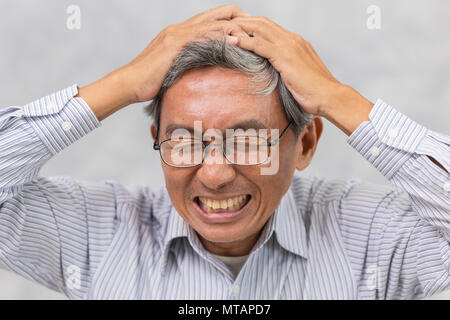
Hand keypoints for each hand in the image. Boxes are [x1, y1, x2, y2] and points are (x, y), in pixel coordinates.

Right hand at [125, 4, 247, 102]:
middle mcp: (180, 28)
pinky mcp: (174, 44)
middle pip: (217, 13)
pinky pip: (203, 35)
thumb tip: (204, 74)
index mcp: (181, 32)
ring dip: (234, 28)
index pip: (211, 19)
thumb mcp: (173, 68)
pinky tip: (235, 43)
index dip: (231, 21)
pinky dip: (220, 37)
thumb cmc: (150, 80)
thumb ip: (188, 64)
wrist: (129, 83)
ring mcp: (177, 34)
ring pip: (213, 22)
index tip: (248, 33)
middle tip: (256, 31)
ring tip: (253, 37)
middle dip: (239, 18)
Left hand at [230, 16, 373, 134]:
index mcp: (296, 43)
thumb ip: (287, 70)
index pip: (271, 28)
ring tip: (224, 29)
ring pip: (260, 28)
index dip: (253, 26)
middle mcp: (293, 40)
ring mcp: (289, 46)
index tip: (238, 29)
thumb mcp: (298, 76)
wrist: (329, 97)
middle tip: (227, 23)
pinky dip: (245, 41)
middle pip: (263, 23)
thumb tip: (276, 77)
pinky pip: (260, 45)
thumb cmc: (315, 92)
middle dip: (244, 21)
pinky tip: (232, 41)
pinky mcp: (285, 57)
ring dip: (241, 27)